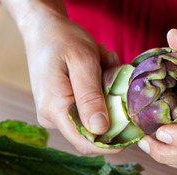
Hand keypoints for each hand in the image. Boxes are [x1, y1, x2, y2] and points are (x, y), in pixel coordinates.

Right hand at [9, 3, 121, 154]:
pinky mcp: (57, 108)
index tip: (135, 130)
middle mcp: (50, 117)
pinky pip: (84, 108)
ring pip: (91, 117)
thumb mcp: (83, 61)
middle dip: (112, 110)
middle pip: (91, 132)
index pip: (85, 143)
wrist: (41, 28)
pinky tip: (97, 68)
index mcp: (55, 109)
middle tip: (115, 74)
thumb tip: (100, 130)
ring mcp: (52, 114)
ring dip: (106, 94)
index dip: (112, 144)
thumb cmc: (62, 39)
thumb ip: (90, 96)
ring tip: (104, 64)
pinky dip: (97, 91)